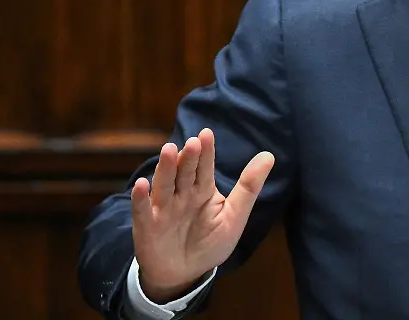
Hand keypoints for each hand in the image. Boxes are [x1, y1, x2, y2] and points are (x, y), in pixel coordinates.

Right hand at [130, 128, 274, 302]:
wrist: (185, 274)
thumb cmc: (210, 243)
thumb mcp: (234, 215)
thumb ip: (249, 186)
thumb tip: (269, 155)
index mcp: (203, 190)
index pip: (204, 167)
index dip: (206, 152)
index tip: (206, 134)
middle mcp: (182, 195)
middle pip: (185, 173)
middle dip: (188, 158)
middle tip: (193, 142)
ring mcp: (163, 209)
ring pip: (164, 185)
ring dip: (165, 168)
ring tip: (169, 150)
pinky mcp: (148, 226)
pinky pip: (143, 211)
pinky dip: (140, 199)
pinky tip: (141, 185)